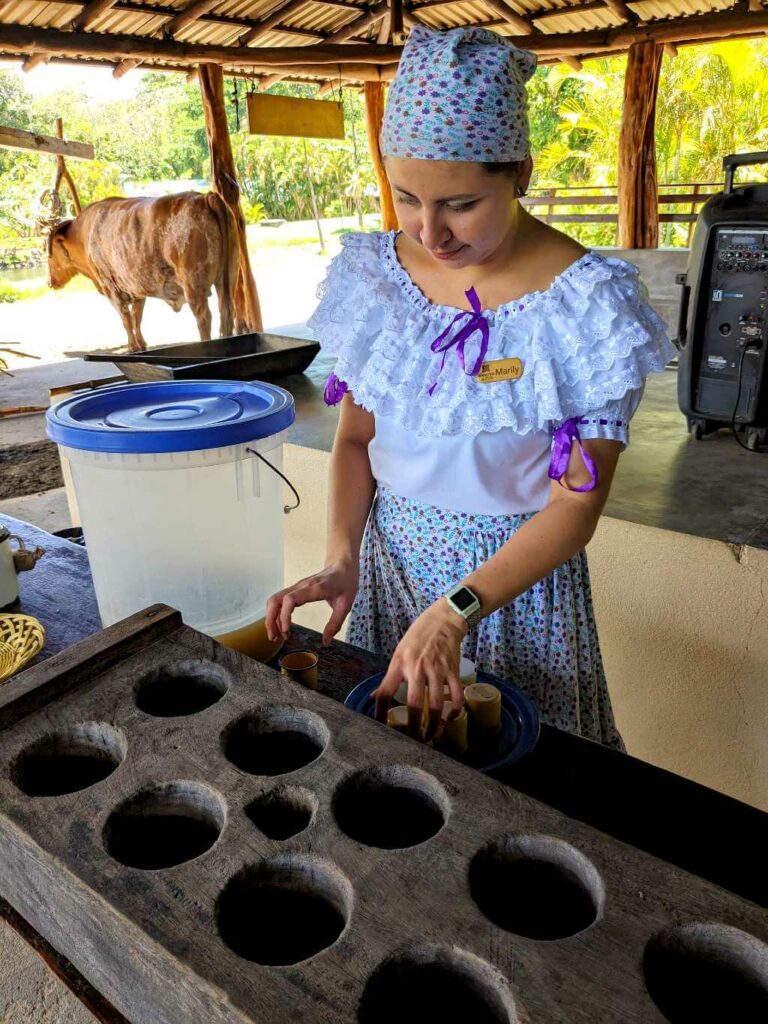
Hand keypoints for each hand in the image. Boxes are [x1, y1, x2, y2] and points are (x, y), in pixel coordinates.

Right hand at [266, 560, 358, 646]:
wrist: (342, 565)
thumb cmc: (345, 582)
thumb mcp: (346, 605)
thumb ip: (335, 623)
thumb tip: (326, 642)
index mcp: (314, 589)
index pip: (290, 599)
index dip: (284, 615)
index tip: (286, 630)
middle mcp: (301, 587)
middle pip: (276, 600)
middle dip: (271, 620)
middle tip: (275, 638)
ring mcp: (296, 587)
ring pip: (275, 600)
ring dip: (271, 618)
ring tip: (277, 636)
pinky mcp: (295, 590)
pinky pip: (280, 601)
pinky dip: (276, 614)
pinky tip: (282, 626)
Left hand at [374, 600, 465, 739]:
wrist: (444, 620)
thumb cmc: (419, 636)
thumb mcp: (399, 652)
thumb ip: (391, 675)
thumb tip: (376, 696)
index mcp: (399, 664)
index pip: (385, 692)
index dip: (380, 713)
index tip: (380, 727)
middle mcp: (417, 669)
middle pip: (413, 705)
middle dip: (412, 728)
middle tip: (412, 741)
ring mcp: (437, 671)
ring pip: (435, 706)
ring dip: (434, 726)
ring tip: (431, 736)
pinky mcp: (453, 671)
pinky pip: (455, 696)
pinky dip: (454, 711)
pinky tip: (451, 718)